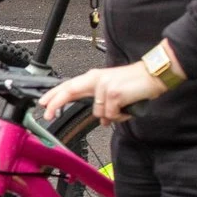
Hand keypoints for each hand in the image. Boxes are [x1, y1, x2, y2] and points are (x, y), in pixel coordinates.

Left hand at [37, 62, 163, 122]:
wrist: (153, 75)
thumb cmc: (136, 83)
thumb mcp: (114, 91)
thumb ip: (103, 104)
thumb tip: (102, 121)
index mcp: (95, 78)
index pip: (70, 85)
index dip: (55, 94)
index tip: (43, 103)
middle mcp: (96, 79)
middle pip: (69, 90)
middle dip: (55, 103)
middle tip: (46, 114)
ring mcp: (104, 85)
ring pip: (98, 113)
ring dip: (112, 116)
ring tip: (124, 107)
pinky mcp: (113, 93)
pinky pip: (111, 115)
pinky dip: (121, 116)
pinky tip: (127, 107)